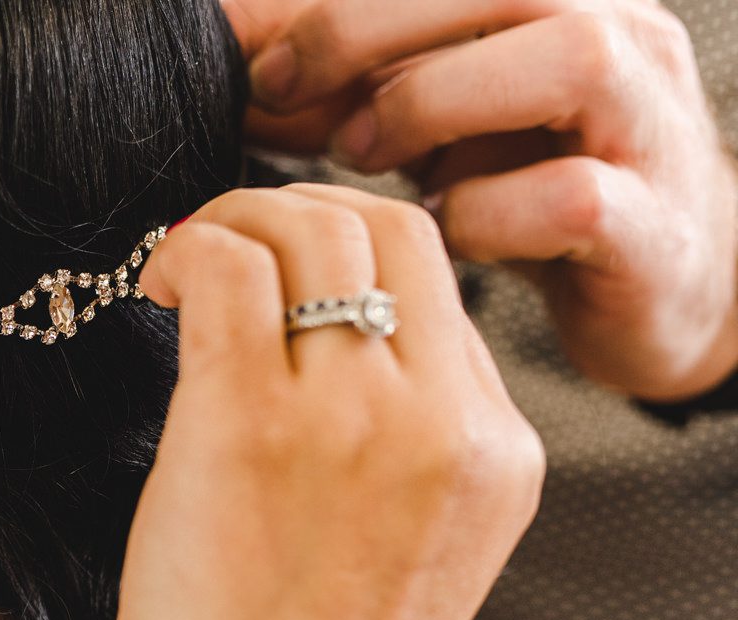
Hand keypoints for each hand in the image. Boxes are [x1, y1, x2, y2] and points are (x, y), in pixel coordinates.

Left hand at [114, 185, 544, 619]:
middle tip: (222, 251)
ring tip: (178, 273)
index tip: (276, 284)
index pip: (440, 290)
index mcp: (493, 455)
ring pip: (313, 230)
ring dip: (231, 222)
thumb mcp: (403, 562)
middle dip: (298, 215)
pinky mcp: (252, 424)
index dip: (349, 260)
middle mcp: (444, 420)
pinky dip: (185, 252)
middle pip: (393, 229)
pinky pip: (231, 269)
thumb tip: (312, 359)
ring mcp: (355, 418)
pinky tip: (153, 290)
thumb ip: (395, 458)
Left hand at [224, 0, 737, 403]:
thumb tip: (254, 83)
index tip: (264, 69)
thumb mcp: (448, 126)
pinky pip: (572, 198)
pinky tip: (441, 234)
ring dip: (437, 103)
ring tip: (365, 155)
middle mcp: (626, 43)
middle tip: (289, 98)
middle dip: (373, 31)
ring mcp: (648, 131)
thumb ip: (371, 93)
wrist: (662, 292)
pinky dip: (484, 215)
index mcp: (565, 5)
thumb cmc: (532, 196)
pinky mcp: (653, 230)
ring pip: (569, 61)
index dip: (349, 7)